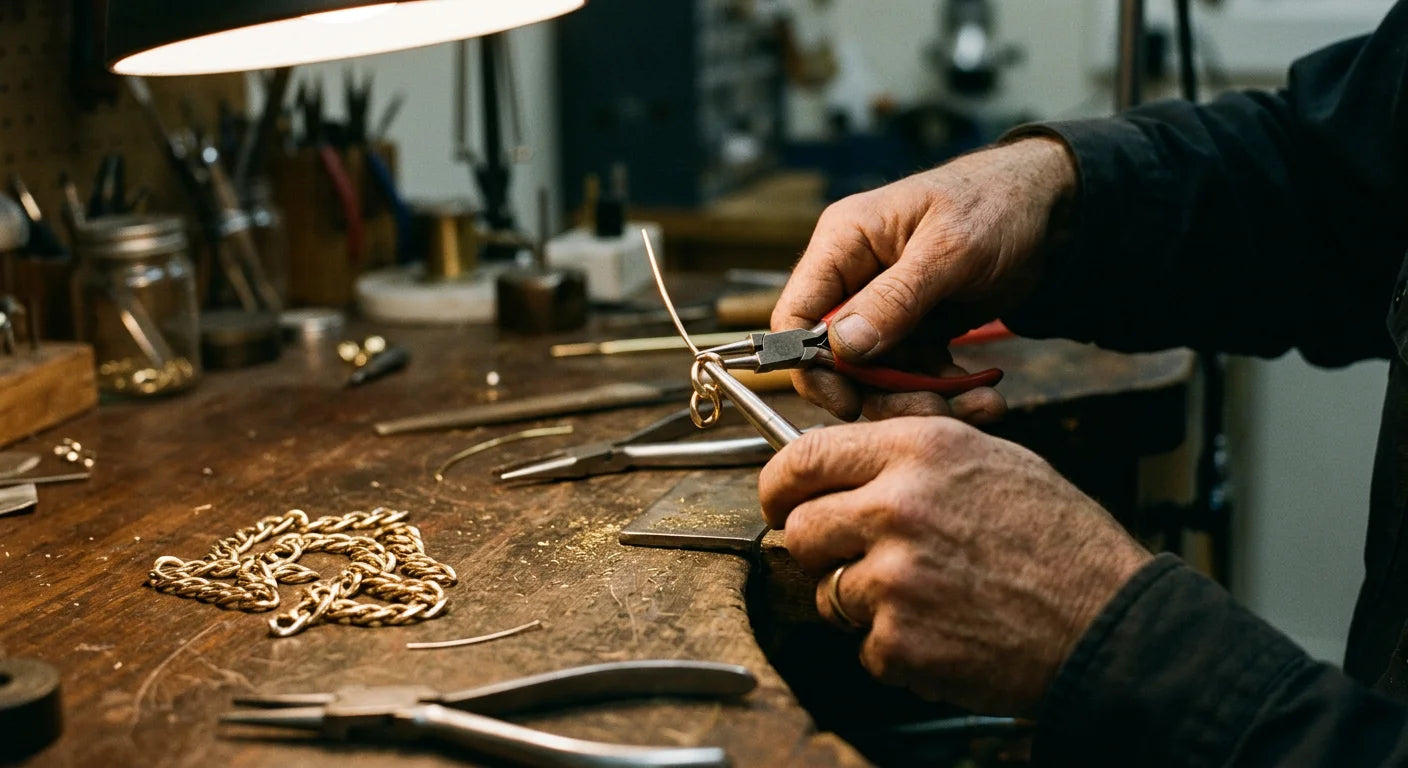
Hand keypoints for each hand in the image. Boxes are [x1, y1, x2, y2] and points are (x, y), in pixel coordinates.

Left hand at [758, 417, 1151, 714]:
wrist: (1108, 623)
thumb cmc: (1059, 543)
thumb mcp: (991, 461)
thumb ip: (909, 458)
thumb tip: (844, 467)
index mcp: (919, 451)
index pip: (803, 456)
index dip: (779, 484)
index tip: (779, 501)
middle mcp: (897, 507)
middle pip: (798, 529)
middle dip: (819, 548)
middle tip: (857, 559)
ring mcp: (894, 578)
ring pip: (827, 591)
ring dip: (862, 602)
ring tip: (927, 596)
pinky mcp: (899, 641)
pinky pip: (864, 645)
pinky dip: (896, 647)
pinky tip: (945, 631)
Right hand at [773, 137, 1076, 421]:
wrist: (1050, 205)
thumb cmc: (995, 202)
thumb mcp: (949, 249)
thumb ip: (895, 297)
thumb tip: (840, 345)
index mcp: (844, 243)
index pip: (795, 314)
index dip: (809, 364)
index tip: (848, 402)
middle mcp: (855, 277)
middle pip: (836, 357)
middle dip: (880, 391)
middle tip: (929, 411)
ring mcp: (883, 304)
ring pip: (878, 372)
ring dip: (920, 396)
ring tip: (976, 404)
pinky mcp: (914, 325)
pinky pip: (912, 370)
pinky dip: (943, 388)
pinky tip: (979, 392)